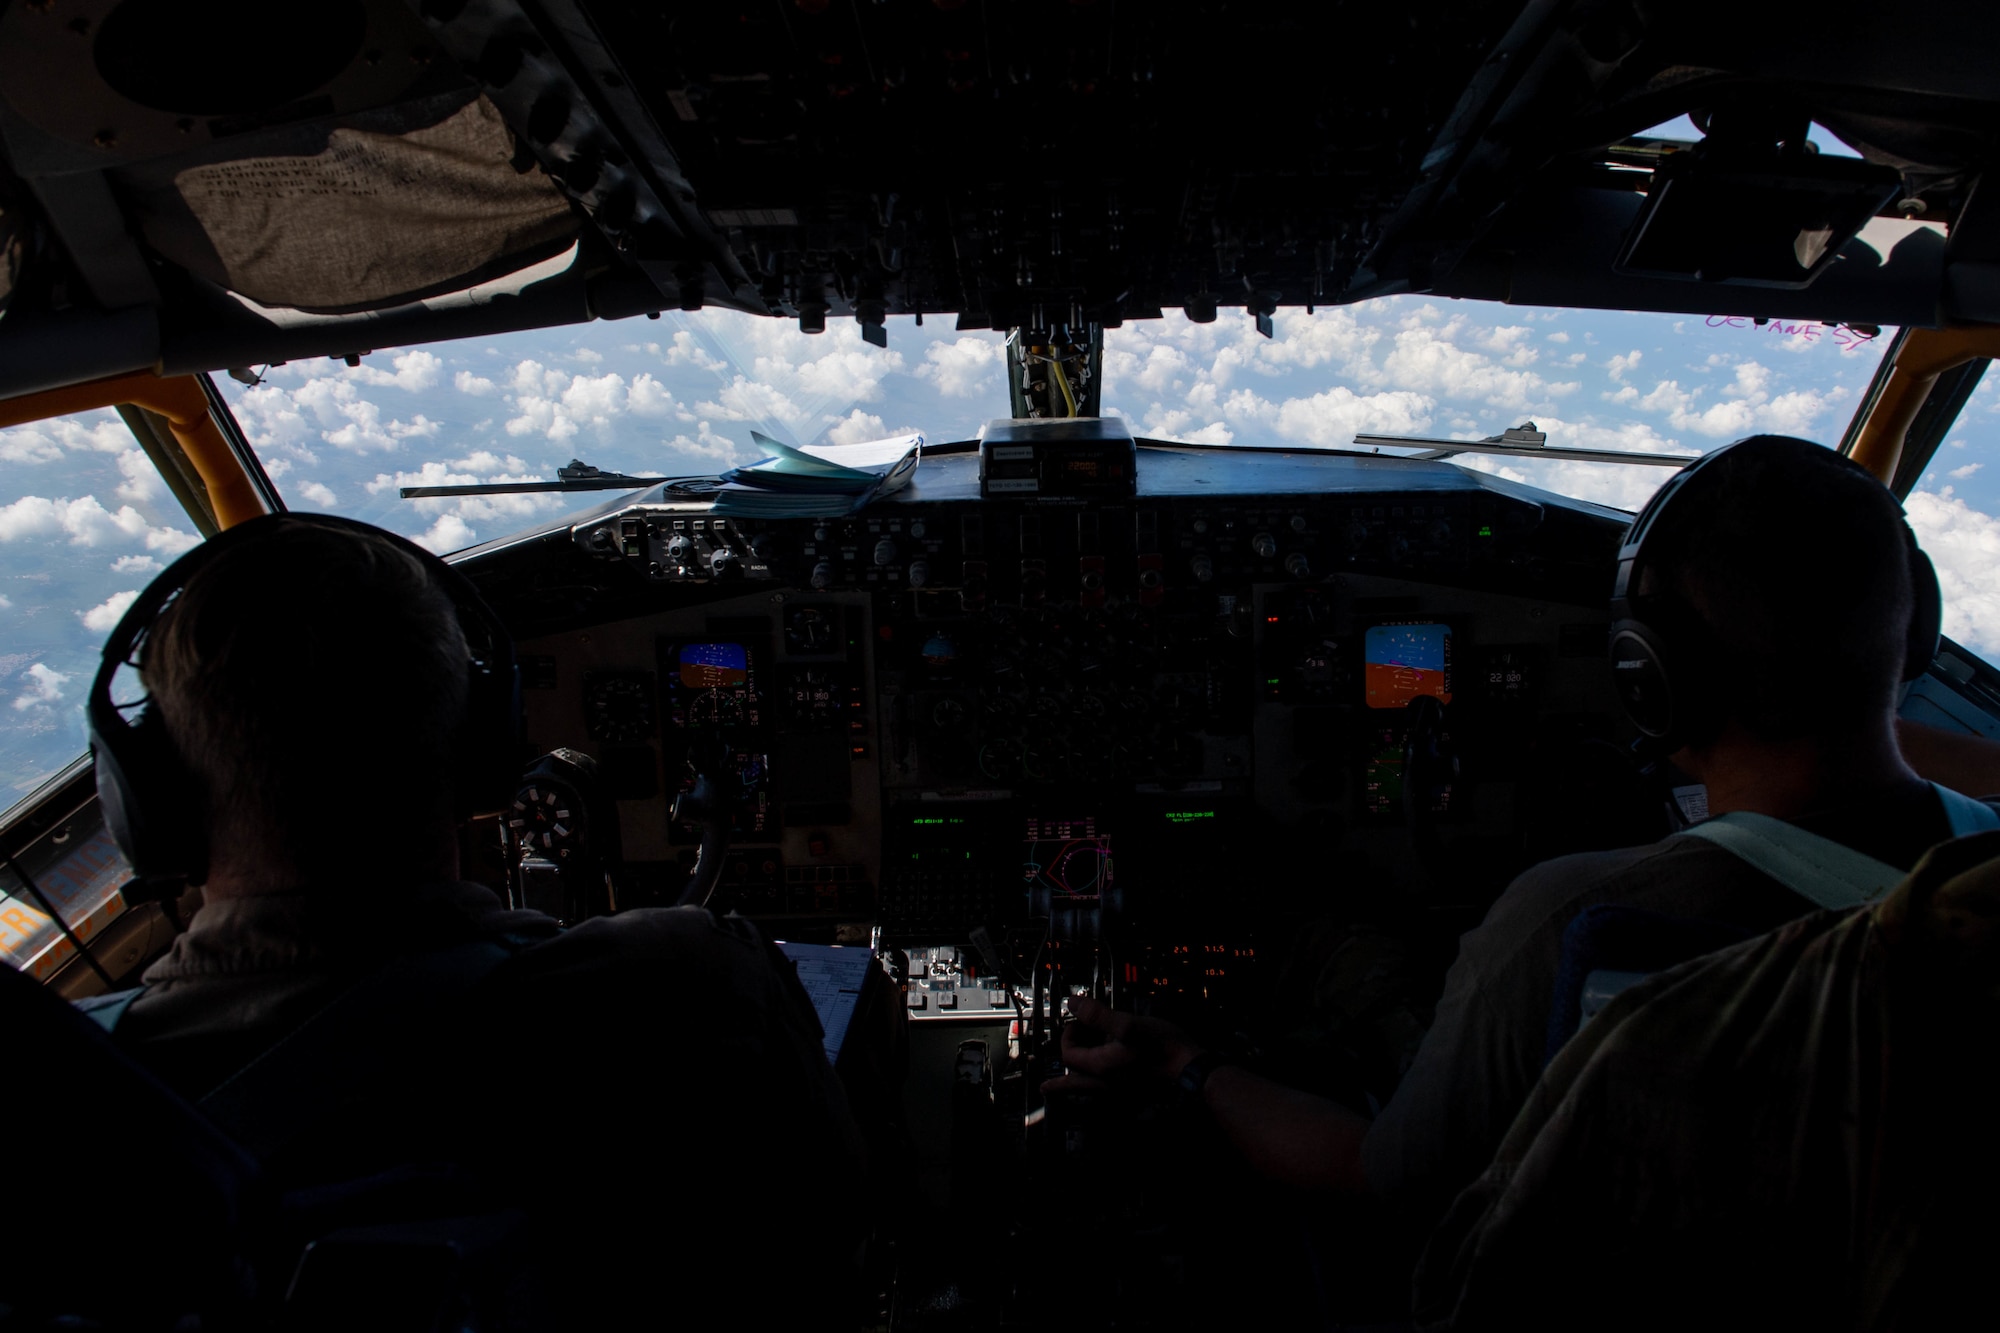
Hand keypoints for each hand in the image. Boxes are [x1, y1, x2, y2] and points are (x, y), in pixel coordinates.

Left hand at [1040, 997, 1205, 1097]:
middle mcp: (1106, 1083)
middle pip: (1073, 1077)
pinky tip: (1097, 1085)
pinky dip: (1092, 1089)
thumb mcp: (1129, 1024)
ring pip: (1087, 1090)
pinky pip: (1104, 1093)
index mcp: (1101, 1067)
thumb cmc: (1165, 1048)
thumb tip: (1072, 1004)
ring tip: (1056, 1088)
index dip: (1068, 1033)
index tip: (1081, 1019)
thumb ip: (1098, 1015)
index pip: (1068, 1053)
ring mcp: (1120, 1090)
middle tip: (1049, 1074)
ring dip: (1071, 1085)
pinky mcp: (1133, 1091)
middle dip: (1061, 1070)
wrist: (1194, 1071)